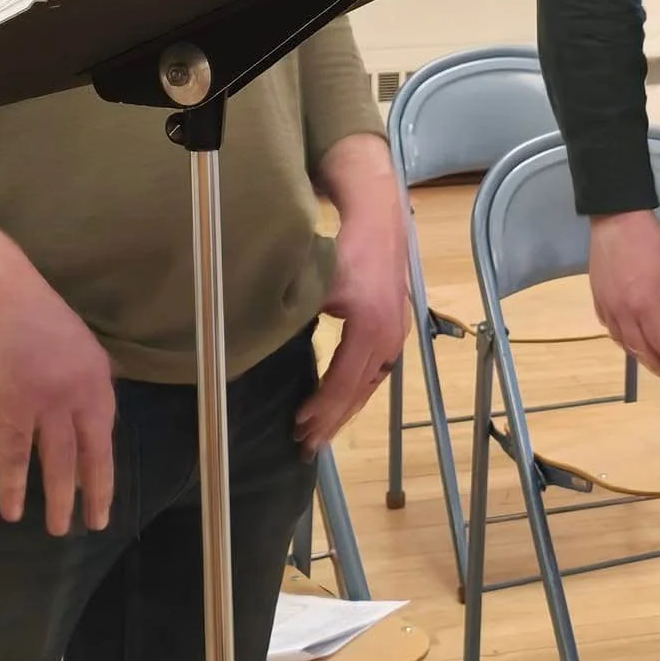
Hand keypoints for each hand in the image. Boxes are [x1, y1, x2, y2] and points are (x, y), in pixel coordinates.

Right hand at [0, 207, 114, 535]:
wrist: (1, 294)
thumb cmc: (35, 316)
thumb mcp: (77, 345)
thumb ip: (85, 379)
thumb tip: (90, 412)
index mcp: (99, 379)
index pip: (106, 433)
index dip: (105, 467)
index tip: (103, 493)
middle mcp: (81, 394)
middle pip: (92, 454)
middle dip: (95, 493)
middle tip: (96, 524)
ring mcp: (48, 403)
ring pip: (58, 462)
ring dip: (59, 499)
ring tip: (60, 530)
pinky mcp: (13, 408)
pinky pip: (16, 457)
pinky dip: (14, 486)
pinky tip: (13, 510)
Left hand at [295, 136, 409, 451]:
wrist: (378, 216)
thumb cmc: (343, 246)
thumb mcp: (317, 282)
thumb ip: (297, 314)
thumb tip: (263, 343)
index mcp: (370, 327)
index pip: (344, 381)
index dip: (321, 410)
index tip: (298, 428)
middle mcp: (390, 335)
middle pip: (360, 390)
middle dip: (333, 420)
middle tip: (306, 445)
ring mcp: (396, 331)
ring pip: (370, 382)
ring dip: (345, 408)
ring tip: (320, 429)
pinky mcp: (394, 325)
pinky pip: (375, 368)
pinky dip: (357, 389)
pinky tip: (339, 398)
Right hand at [588, 210, 659, 380]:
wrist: (617, 219)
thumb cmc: (651, 242)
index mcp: (644, 306)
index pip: (659, 342)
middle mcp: (622, 312)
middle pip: (638, 348)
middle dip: (655, 364)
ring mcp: (606, 305)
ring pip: (620, 341)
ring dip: (637, 354)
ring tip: (651, 361)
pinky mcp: (596, 297)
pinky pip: (607, 327)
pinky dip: (620, 338)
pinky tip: (628, 338)